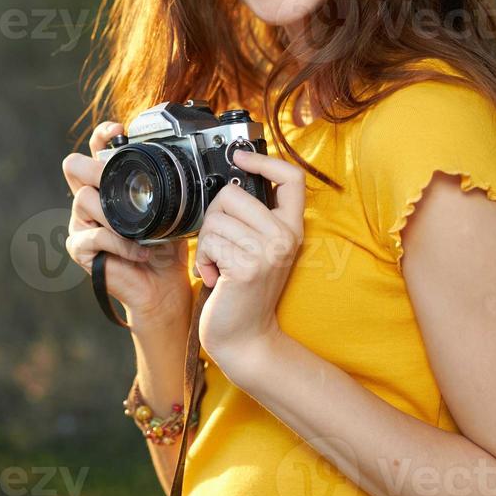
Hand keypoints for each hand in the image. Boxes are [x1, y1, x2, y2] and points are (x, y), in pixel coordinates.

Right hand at [62, 122, 192, 327]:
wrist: (163, 284)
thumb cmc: (165, 246)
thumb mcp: (171, 210)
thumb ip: (167, 187)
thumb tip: (180, 161)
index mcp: (110, 183)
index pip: (96, 149)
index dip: (102, 135)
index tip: (119, 130)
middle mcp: (91, 198)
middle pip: (73, 166)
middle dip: (95, 168)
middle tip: (114, 180)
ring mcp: (82, 222)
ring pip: (83, 199)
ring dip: (114, 215)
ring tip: (139, 231)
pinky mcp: (80, 248)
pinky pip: (93, 236)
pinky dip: (119, 244)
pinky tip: (138, 252)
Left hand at [194, 149, 304, 374]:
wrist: (245, 337)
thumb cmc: (244, 291)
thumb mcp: (260, 247)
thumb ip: (254, 217)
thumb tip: (231, 181)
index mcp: (292, 227)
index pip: (291, 178)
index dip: (263, 161)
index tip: (239, 158)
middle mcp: (285, 237)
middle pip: (233, 193)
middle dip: (213, 216)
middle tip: (219, 243)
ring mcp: (268, 252)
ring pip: (215, 219)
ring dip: (206, 244)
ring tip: (218, 264)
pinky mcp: (246, 267)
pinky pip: (209, 242)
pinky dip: (202, 260)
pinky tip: (213, 277)